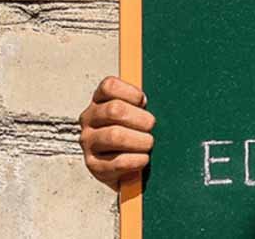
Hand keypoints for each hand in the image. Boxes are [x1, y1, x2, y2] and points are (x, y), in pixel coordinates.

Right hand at [78, 76, 155, 190]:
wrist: (122, 167)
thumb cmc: (132, 132)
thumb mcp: (135, 112)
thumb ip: (142, 103)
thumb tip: (165, 99)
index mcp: (99, 100)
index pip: (109, 86)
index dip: (131, 92)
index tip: (144, 101)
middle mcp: (89, 119)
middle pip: (114, 110)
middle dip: (141, 119)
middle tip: (151, 126)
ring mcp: (89, 142)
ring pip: (115, 135)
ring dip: (139, 140)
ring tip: (148, 144)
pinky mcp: (93, 165)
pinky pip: (117, 161)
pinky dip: (136, 160)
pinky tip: (143, 159)